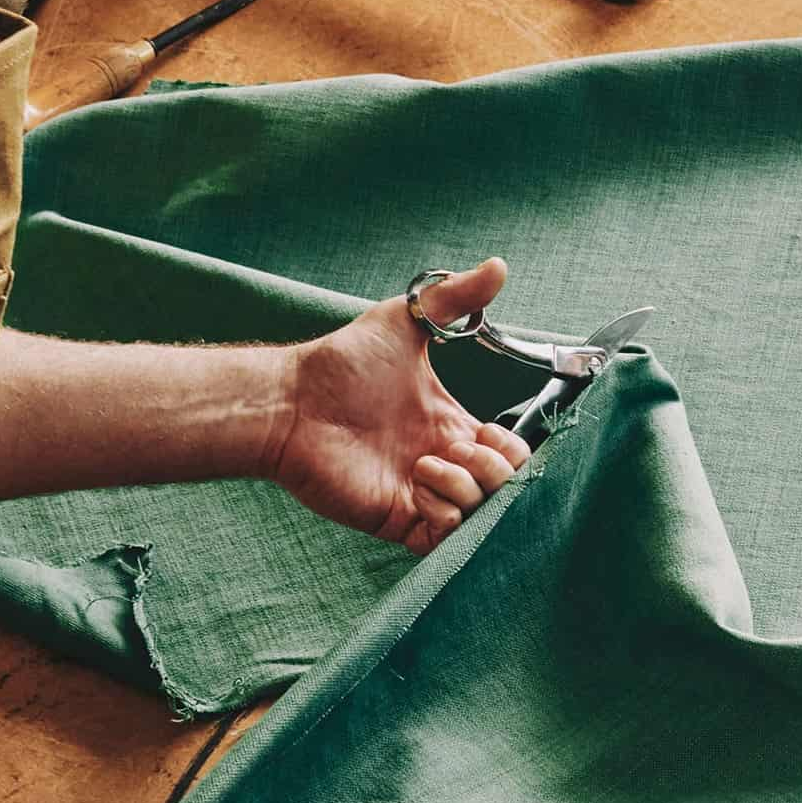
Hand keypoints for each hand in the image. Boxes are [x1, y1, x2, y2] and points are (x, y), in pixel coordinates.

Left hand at [266, 258, 535, 552]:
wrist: (293, 399)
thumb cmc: (341, 362)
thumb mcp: (408, 320)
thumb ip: (456, 296)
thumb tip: (499, 265)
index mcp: (449, 427)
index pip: (507, 454)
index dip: (508, 449)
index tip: (485, 429)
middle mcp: (440, 463)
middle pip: (503, 487)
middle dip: (496, 470)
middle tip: (460, 446)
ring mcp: (420, 494)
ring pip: (479, 514)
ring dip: (466, 487)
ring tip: (426, 464)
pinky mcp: (396, 517)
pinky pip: (445, 537)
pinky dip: (445, 513)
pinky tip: (417, 484)